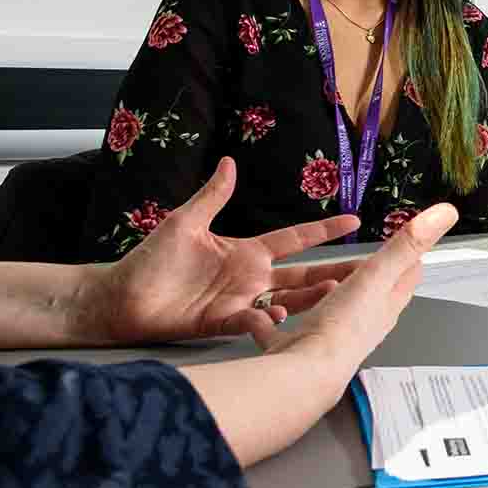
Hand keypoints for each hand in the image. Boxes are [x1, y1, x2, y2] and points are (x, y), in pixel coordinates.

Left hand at [76, 157, 363, 344]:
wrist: (120, 298)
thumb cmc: (149, 260)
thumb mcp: (184, 222)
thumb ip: (212, 197)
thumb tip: (229, 163)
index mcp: (246, 252)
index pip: (294, 239)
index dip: (324, 230)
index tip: (355, 221)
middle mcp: (251, 278)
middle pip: (303, 273)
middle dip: (335, 272)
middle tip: (367, 270)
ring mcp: (242, 302)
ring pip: (289, 300)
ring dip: (312, 297)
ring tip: (336, 293)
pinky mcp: (225, 323)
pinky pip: (256, 323)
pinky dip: (270, 323)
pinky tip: (284, 318)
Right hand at [242, 201, 457, 366]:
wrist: (306, 375)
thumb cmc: (344, 328)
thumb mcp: (377, 274)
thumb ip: (406, 244)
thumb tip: (445, 213)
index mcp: (386, 305)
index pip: (407, 276)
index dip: (409, 257)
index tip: (409, 242)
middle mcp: (364, 323)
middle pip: (372, 294)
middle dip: (369, 275)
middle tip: (365, 258)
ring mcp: (332, 337)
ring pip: (331, 311)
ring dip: (325, 296)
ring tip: (319, 281)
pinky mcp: (298, 349)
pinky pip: (284, 331)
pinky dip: (276, 320)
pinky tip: (266, 314)